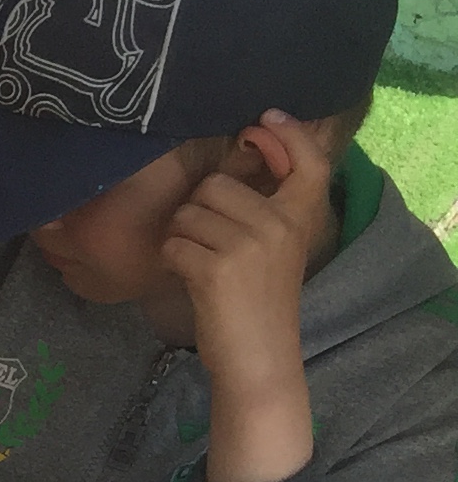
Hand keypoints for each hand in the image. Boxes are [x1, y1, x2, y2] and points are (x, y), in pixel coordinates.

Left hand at [165, 111, 333, 481]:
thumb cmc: (256, 303)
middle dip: (198, 210)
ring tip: (202, 265)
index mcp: (302, 219)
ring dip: (182, 237)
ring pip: (189, 212)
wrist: (259, 359)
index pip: (309, 162)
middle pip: (215, 185)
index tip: (261, 121)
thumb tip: (234, 163)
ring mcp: (251, 245)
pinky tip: (190, 279)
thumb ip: (263, 210)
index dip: (287, 135)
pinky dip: (172, 259)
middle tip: (209, 245)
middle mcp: (281, 225)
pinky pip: (174, 242)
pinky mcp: (218, 267)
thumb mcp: (274, 251)